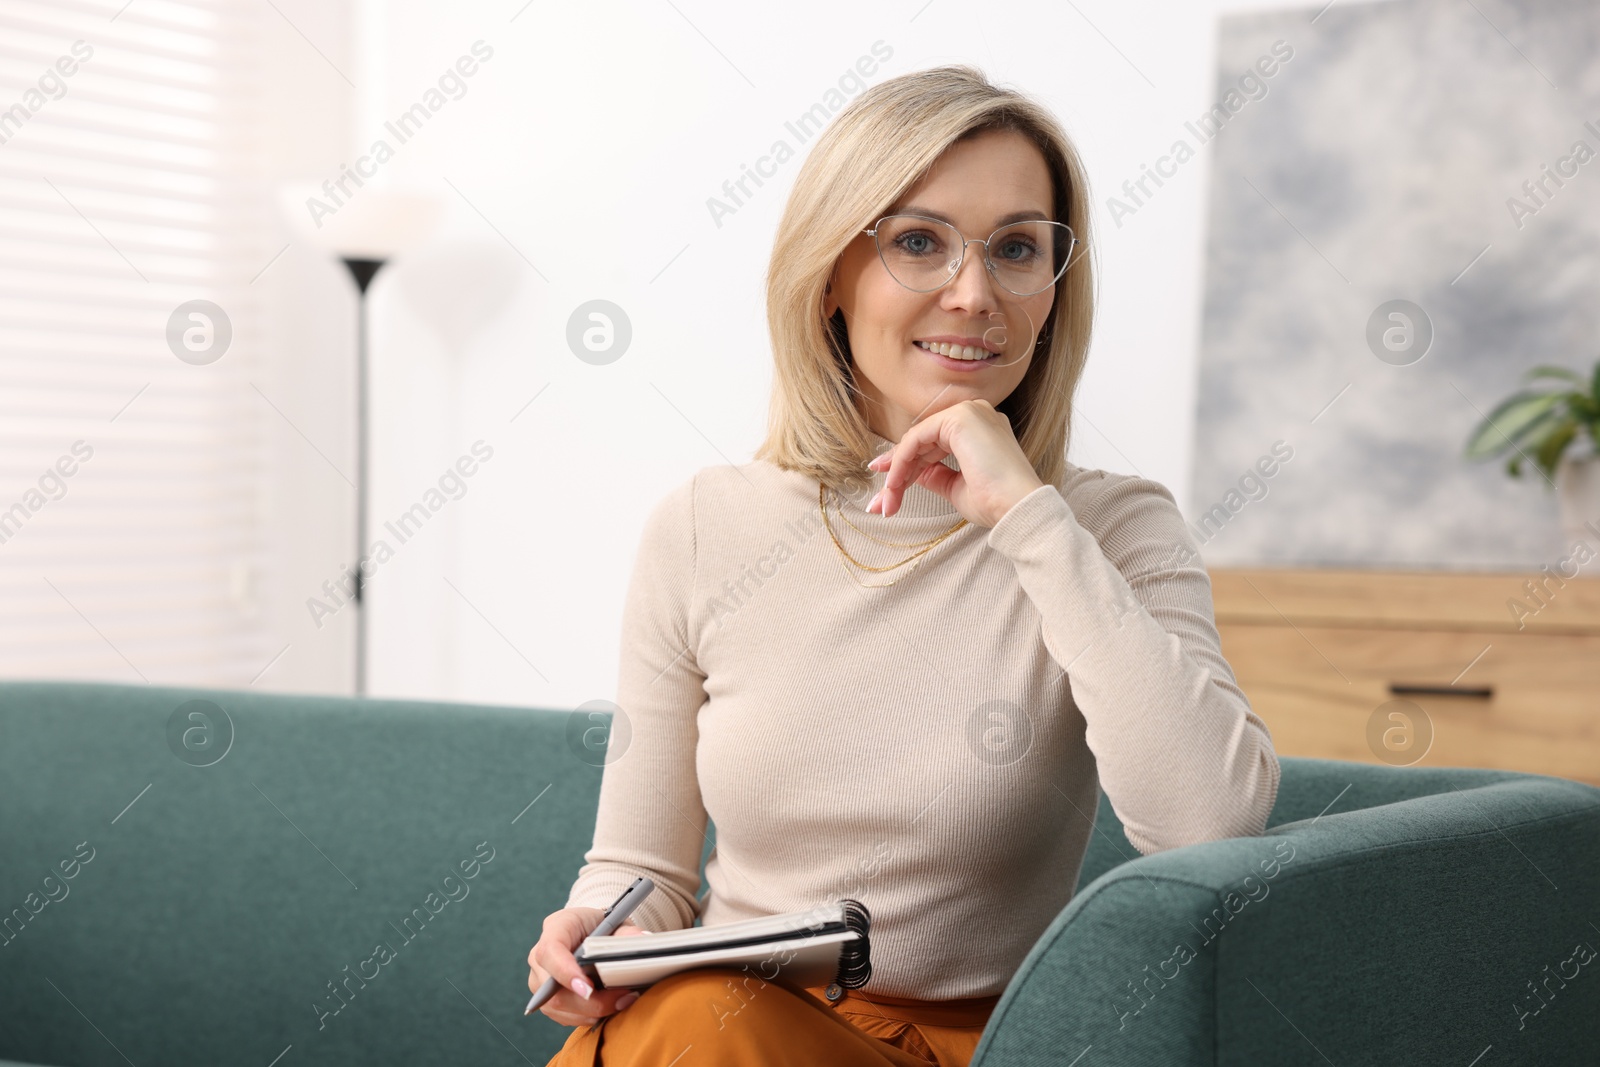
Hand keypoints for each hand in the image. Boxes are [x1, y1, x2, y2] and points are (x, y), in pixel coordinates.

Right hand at [528, 906, 652, 1027]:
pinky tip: (609, 1006)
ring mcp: (539, 981)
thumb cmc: (601, 926)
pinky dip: (589, 1016)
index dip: (566, 972)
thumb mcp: (617, 922)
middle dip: (590, 1001)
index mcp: (555, 928)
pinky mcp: (547, 1000)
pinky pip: (564, 1016)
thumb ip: (628, 933)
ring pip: (558, 1008)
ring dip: (592, 1011)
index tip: (588, 988)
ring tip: (622, 1002)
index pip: (550, 951)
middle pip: (553, 989)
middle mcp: (539, 957)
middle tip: (622, 998)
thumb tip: (643, 940)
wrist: (591, 933)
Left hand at [866, 400, 1045, 527]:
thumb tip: (910, 473)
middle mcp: (975, 414)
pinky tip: (894, 484)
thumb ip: (934, 474)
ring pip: (917, 440)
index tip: (887, 488)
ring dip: (897, 471)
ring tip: (886, 501)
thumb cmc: (996, 503)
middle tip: (880, 502)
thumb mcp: (956, 487)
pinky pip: (917, 438)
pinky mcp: (960, 418)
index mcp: (980, 429)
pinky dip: (902, 461)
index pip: (933, 443)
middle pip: (922, 441)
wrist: (1017, 508)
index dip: (907, 465)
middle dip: (898, 472)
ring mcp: (969, 412)